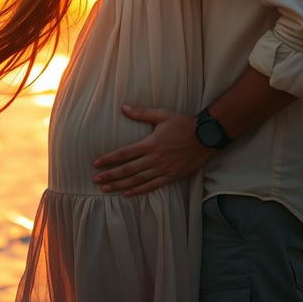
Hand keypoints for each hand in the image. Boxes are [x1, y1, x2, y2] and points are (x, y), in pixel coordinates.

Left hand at [92, 105, 210, 195]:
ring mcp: (163, 169)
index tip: (96, 164)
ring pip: (137, 180)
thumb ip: (141, 113)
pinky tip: (128, 194)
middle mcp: (154, 159)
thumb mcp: (162, 115)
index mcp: (150, 143)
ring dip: (121, 185)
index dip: (109, 159)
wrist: (206, 136)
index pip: (124, 153)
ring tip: (107, 189)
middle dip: (110, 175)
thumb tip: (123, 107)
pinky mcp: (171, 176)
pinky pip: (152, 186)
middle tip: (96, 180)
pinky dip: (139, 191)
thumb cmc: (183, 124)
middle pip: (127, 169)